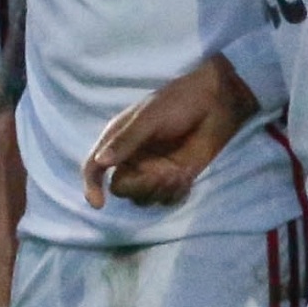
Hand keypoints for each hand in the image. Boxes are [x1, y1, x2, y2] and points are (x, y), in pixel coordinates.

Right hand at [82, 54, 260, 212]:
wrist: (216, 103)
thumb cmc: (178, 102)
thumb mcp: (148, 118)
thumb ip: (126, 140)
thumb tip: (102, 161)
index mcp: (117, 142)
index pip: (94, 168)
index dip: (91, 187)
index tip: (99, 204)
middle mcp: (131, 159)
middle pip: (121, 189)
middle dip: (140, 186)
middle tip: (163, 173)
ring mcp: (153, 171)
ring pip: (144, 198)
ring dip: (160, 190)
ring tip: (178, 172)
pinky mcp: (174, 179)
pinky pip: (166, 200)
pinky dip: (175, 194)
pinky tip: (186, 177)